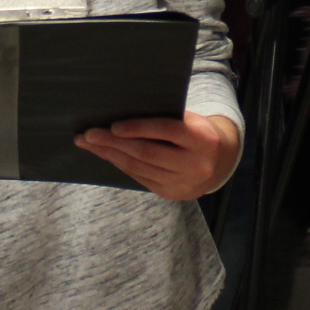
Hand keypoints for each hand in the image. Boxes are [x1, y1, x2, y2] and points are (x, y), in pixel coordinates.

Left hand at [76, 112, 239, 200]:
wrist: (221, 162)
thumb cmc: (198, 132)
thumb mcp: (191, 120)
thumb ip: (166, 119)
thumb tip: (122, 115)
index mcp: (202, 139)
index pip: (166, 131)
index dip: (138, 128)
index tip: (113, 126)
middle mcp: (195, 164)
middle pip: (146, 152)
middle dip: (113, 143)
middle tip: (88, 134)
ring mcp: (183, 182)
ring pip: (139, 167)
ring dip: (110, 155)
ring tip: (90, 144)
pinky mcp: (171, 194)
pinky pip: (140, 178)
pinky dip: (122, 165)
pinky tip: (108, 155)